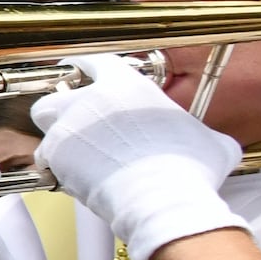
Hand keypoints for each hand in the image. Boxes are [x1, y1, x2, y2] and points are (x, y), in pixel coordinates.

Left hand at [33, 55, 239, 259]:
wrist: (162, 198)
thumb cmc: (189, 170)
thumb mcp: (212, 142)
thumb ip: (202, 133)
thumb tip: (215, 144)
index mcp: (126, 85)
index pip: (97, 62)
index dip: (88, 69)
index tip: (85, 75)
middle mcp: (92, 98)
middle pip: (58, 92)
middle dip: (63, 108)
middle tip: (76, 126)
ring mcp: (69, 124)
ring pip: (44, 121)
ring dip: (55, 135)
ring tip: (74, 154)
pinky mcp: (56, 152)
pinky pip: (44, 156)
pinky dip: (55, 166)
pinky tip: (75, 178)